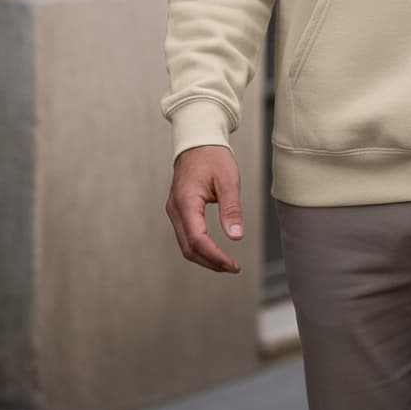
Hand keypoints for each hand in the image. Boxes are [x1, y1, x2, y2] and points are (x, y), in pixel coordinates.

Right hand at [166, 144, 243, 273]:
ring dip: (205, 257)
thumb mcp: (228, 180)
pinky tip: (215, 251)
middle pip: (189, 248)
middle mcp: (175, 209)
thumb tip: (236, 237)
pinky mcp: (179, 210)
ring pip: (185, 245)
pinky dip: (200, 247)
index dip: (215, 256)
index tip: (233, 265)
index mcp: (186, 201)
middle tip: (233, 267)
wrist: (198, 141)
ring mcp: (174, 210)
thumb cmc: (213, 157)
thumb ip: (231, 209)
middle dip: (210, 262)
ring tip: (227, 263)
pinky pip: (186, 235)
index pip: (197, 239)